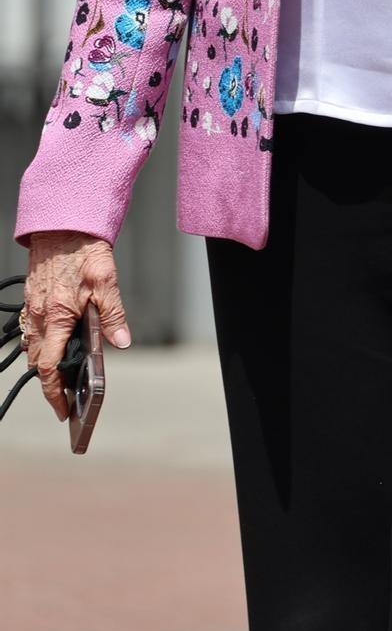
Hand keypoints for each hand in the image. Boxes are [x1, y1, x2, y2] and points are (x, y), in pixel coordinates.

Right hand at [22, 231, 130, 420]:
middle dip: (50, 380)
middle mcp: (39, 315)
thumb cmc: (84, 249)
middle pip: (38, 361)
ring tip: (63, 368)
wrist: (63, 221)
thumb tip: (121, 343)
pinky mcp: (32, 295)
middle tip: (67, 391)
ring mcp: (32, 306)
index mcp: (57, 317)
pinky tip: (55, 337)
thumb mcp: (107, 282)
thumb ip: (113, 316)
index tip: (63, 409)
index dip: (54, 393)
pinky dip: (40, 339)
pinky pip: (30, 327)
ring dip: (44, 360)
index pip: (49, 367)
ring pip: (32, 345)